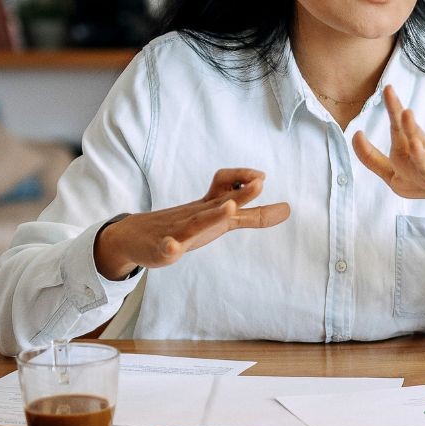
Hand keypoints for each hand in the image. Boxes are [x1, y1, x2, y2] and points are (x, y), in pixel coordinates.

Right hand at [94, 169, 290, 279]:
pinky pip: (167, 247)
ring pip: (197, 222)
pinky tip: (172, 248)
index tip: (263, 177)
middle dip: (242, 192)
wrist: (137, 236)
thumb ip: (254, 216)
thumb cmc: (185, 226)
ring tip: (230, 207)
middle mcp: (197, 214)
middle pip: (220, 200)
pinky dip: (170, 246)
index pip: (229, 188)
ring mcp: (179, 230)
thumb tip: (287, 209)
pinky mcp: (163, 248)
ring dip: (213, 214)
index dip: (246, 181)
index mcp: (211, 208)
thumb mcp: (221, 218)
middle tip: (261, 181)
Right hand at [351, 85, 424, 225]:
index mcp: (399, 175)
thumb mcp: (418, 152)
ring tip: (416, 142)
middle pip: (403, 155)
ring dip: (420, 157)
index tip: (357, 133)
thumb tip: (388, 117)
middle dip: (402, 131)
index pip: (379, 161)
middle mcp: (413, 181)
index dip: (365, 152)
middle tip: (403, 110)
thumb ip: (406, 134)